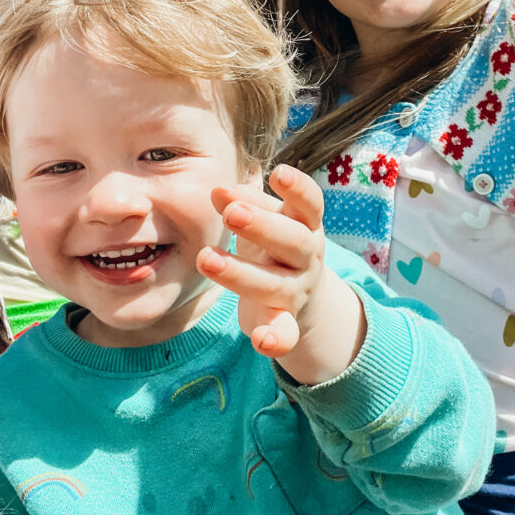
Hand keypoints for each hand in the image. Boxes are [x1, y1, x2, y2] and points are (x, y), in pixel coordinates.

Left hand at [197, 165, 365, 383]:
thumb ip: (243, 201)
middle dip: (263, 226)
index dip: (297, 188)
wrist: (303, 292)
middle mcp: (307, 255)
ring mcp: (297, 289)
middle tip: (231, 213)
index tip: (278, 173)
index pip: (309, 203)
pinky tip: (262, 341)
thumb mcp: (266, 218)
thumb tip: (217, 191)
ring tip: (205, 258)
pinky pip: (286, 331)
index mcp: (306, 223)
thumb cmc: (276, 241)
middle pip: (292, 240)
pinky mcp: (286, 319)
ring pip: (275, 283)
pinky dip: (276, 338)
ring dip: (241, 272)